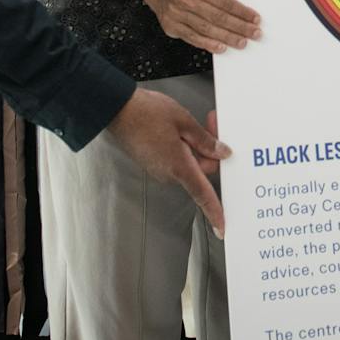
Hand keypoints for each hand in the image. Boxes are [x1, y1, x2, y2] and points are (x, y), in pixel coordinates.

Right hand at [106, 87, 230, 235]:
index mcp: (179, 166)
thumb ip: (205, 140)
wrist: (116, 110)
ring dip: (197, 146)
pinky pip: (176, 160)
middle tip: (212, 122)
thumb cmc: (147, 113)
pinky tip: (181, 129)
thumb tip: (222, 153)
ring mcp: (158, 169)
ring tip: (195, 121)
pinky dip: (184, 147)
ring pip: (189, 164)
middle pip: (200, 171)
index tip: (223, 228)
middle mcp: (168, 173)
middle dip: (210, 150)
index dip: (214, 213)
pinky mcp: (152, 162)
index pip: (202, 195)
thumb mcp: (183, 121)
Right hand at [142, 0, 261, 52]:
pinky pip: (193, 38)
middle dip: (239, 26)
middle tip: (254, 33)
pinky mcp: (172, 27)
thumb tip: (240, 14)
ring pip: (207, 29)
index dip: (241, 11)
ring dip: (227, 37)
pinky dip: (208, 44)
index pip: (224, 1)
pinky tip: (221, 47)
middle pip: (217, 16)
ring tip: (242, 42)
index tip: (255, 18)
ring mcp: (177, 14)